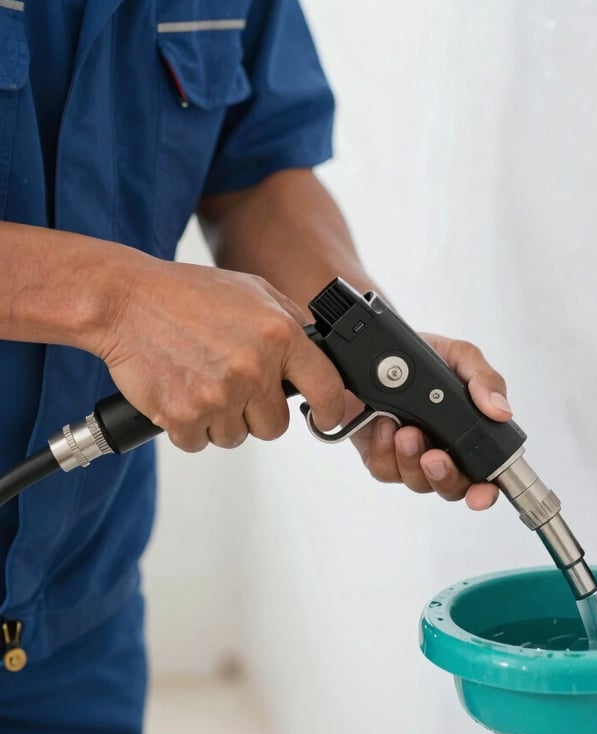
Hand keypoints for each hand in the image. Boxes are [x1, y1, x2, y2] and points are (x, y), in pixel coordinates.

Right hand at [97, 258, 345, 451]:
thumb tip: (318, 355)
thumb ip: (291, 322)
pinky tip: (183, 391)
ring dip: (223, 419)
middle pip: (274, 426)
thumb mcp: (254, 291)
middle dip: (258, 412)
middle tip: (236, 385)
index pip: (326, 388)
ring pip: (236, 436)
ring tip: (203, 381)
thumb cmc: (188, 294)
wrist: (127, 302)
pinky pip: (200, 442)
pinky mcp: (183, 416)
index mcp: (279, 336)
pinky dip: (191, 426)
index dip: (332, 410)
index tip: (327, 417)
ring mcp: (218, 396)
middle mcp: (253, 368)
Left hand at [350, 333, 510, 509]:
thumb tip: (501, 411)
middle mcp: (440, 448)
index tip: (480, 494)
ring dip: (410, 459)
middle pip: (450, 487)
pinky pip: (383, 469)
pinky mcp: (379, 453)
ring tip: (405, 430)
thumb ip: (483, 379)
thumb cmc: (421, 354)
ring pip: (415, 481)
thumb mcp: (458, 356)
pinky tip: (383, 423)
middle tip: (434, 456)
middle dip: (443, 476)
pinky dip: (383, 449)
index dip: (484, 491)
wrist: (375, 347)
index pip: (484, 474)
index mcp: (466, 431)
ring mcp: (408, 454)